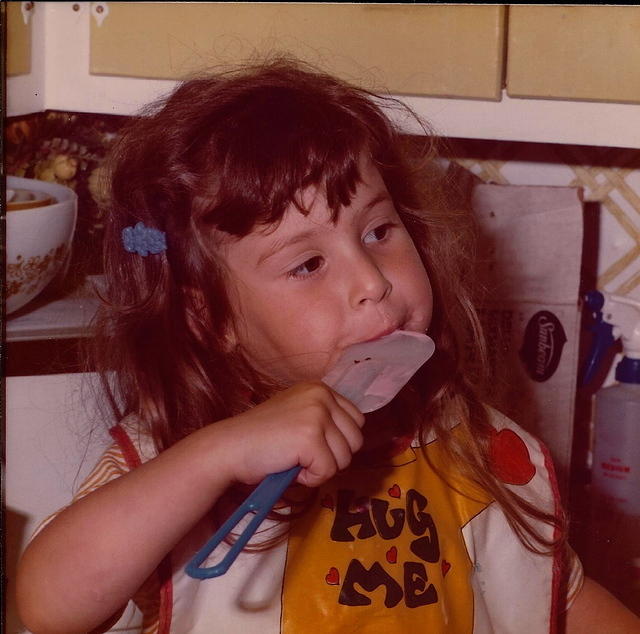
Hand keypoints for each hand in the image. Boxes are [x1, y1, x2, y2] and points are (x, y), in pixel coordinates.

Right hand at [217, 382, 365, 487]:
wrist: (230, 446)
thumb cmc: (261, 437)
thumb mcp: (297, 414)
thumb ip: (324, 418)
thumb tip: (352, 441)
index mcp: (320, 388)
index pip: (356, 420)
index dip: (338, 441)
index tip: (312, 445)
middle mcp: (321, 396)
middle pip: (356, 440)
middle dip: (333, 456)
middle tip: (303, 455)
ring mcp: (317, 415)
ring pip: (345, 458)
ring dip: (321, 468)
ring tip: (294, 460)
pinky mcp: (310, 437)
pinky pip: (328, 471)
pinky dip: (310, 478)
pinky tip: (289, 467)